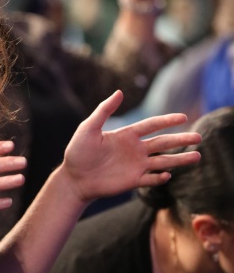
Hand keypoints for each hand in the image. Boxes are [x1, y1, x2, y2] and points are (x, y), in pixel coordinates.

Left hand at [62, 90, 201, 201]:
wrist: (74, 178)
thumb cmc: (78, 151)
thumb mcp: (89, 128)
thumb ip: (104, 111)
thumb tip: (120, 92)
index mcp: (126, 135)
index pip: (151, 126)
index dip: (167, 121)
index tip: (184, 117)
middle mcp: (135, 149)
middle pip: (163, 143)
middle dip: (181, 140)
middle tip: (199, 137)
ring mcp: (136, 166)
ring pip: (163, 161)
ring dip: (179, 159)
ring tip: (198, 156)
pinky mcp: (133, 181)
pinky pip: (151, 179)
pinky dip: (160, 177)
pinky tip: (168, 174)